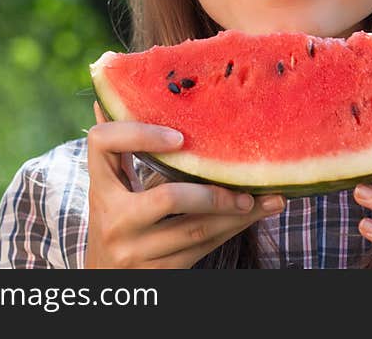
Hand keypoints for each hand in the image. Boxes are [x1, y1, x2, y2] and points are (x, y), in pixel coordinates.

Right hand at [85, 101, 284, 267]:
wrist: (103, 278)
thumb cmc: (117, 217)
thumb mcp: (112, 185)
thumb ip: (120, 148)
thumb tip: (108, 93)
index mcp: (100, 187)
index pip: (103, 143)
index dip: (140, 133)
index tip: (180, 137)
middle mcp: (112, 220)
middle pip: (168, 197)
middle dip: (214, 190)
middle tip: (247, 181)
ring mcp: (134, 251)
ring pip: (196, 230)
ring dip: (238, 213)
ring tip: (270, 198)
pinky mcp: (158, 273)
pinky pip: (202, 249)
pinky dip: (232, 230)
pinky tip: (254, 215)